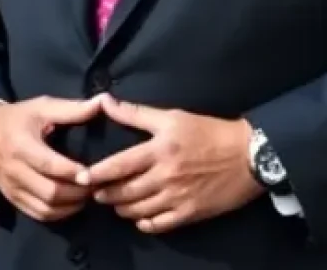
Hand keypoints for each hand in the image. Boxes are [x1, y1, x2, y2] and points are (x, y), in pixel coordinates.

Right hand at [0, 94, 102, 223]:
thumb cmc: (18, 118)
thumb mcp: (42, 106)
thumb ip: (71, 108)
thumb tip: (102, 103)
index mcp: (21, 145)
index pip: (49, 164)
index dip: (72, 171)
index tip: (93, 173)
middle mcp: (15, 171)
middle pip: (49, 192)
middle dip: (76, 192)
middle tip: (97, 185)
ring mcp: (13, 189)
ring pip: (45, 208)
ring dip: (70, 206)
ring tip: (89, 195)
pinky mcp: (13, 200)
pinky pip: (38, 214)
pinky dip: (58, 214)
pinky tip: (73, 204)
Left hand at [84, 94, 262, 233]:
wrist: (246, 155)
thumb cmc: (207, 131)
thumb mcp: (172, 116)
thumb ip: (136, 113)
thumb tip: (105, 101)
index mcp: (160, 149)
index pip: (119, 165)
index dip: (96, 174)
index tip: (80, 177)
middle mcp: (165, 176)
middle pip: (124, 193)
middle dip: (105, 194)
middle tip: (95, 192)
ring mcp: (176, 198)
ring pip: (137, 211)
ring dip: (121, 208)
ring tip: (115, 202)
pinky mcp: (188, 214)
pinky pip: (157, 225)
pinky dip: (143, 223)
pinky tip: (140, 216)